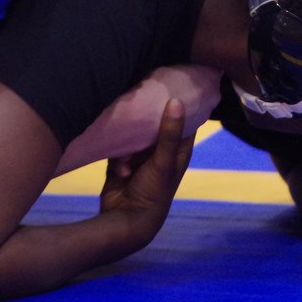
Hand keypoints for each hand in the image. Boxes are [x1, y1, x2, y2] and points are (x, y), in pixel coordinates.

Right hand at [99, 99, 194, 246]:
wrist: (126, 219)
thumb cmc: (153, 192)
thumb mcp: (164, 161)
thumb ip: (169, 132)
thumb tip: (177, 100)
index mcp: (178, 149)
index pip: (183, 120)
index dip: (179, 103)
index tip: (170, 83)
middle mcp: (160, 150)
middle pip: (155, 123)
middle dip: (146, 119)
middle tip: (137, 106)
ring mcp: (140, 155)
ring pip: (134, 134)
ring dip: (129, 144)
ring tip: (127, 158)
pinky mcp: (121, 161)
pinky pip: (118, 147)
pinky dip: (118, 156)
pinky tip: (120, 169)